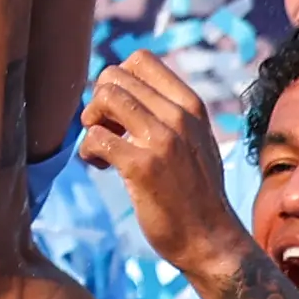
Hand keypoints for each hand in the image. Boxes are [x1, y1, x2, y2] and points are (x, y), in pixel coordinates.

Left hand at [76, 53, 246, 282]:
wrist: (211, 238)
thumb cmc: (193, 192)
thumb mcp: (193, 141)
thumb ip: (168, 114)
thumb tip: (120, 91)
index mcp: (191, 105)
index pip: (140, 59)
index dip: (117, 82)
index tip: (119, 112)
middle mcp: (179, 115)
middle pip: (113, 76)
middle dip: (98, 103)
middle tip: (106, 133)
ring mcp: (162, 139)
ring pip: (103, 98)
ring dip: (91, 125)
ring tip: (104, 150)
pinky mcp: (142, 166)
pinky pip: (94, 138)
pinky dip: (88, 152)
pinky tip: (103, 167)